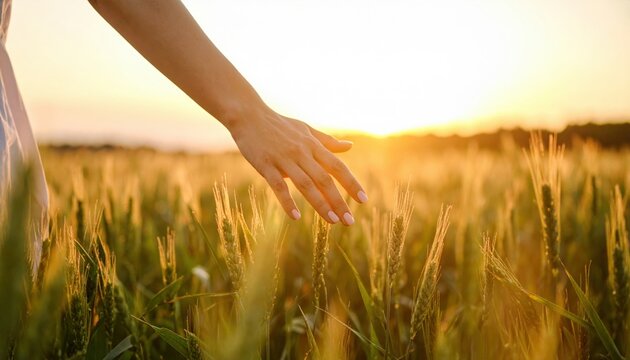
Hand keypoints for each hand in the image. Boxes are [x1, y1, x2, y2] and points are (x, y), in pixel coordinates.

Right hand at [229, 108, 367, 224]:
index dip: (351, 183)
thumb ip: (327, 141)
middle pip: (324, 180)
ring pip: (305, 185)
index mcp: (312, 146)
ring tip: (333, 221)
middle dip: (338, 201)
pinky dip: (287, 202)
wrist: (249, 115)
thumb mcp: (306, 130)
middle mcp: (301, 153)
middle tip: (349, 221)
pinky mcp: (265, 165)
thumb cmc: (279, 124)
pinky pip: (278, 186)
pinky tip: (296, 217)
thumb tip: (349, 146)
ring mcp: (283, 159)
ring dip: (320, 204)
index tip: (363, 200)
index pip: (337, 167)